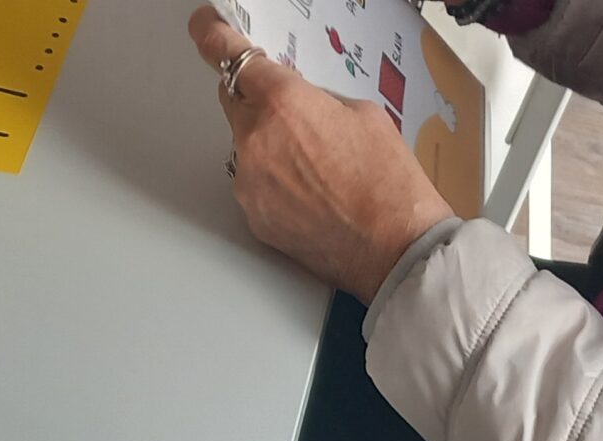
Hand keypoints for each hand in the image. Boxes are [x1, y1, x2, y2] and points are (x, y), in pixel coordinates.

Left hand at [190, 5, 453, 300]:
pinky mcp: (254, 218)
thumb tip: (298, 100)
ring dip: (269, 148)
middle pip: (234, 101)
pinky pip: (254, 186)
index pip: (228, 55)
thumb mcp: (362, 113)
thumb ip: (315, 98)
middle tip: (295, 117)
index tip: (206, 29)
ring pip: (245, 148)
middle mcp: (256, 140)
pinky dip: (273, 185)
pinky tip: (311, 196)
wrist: (396, 249)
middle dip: (257, 100)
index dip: (213, 36)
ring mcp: (250, 183)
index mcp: (283, 102)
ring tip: (317, 171)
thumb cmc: (388, 186)